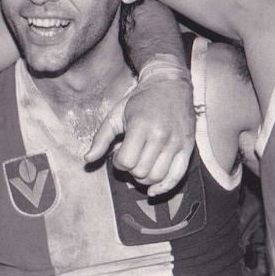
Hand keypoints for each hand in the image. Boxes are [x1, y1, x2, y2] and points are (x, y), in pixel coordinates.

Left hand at [87, 54, 194, 196]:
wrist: (169, 85)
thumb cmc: (139, 100)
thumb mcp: (116, 115)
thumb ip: (101, 138)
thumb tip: (87, 159)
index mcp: (141, 126)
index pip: (126, 161)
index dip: (118, 162)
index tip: (119, 153)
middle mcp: (161, 136)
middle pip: (141, 172)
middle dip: (130, 170)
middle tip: (130, 158)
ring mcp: (176, 143)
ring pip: (157, 177)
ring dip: (144, 178)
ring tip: (140, 165)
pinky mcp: (187, 148)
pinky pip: (177, 177)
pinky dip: (163, 187)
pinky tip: (152, 190)